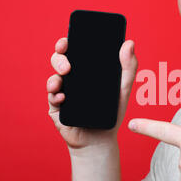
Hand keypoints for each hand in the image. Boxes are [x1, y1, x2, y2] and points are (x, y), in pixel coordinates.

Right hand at [47, 37, 137, 151]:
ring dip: (55, 76)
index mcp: (85, 71)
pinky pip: (51, 99)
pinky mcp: (57, 110)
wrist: (102, 139)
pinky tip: (62, 96)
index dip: (66, 43)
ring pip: (52, 79)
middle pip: (59, 61)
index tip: (67, 40)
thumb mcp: (124, 88)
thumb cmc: (112, 112)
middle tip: (68, 64)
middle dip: (59, 58)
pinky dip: (55, 96)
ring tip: (64, 77)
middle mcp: (71, 79)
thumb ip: (128, 66)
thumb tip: (130, 42)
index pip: (73, 51)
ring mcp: (62, 93)